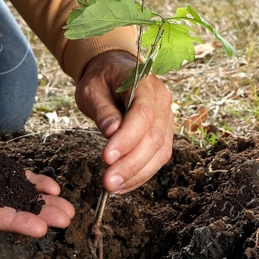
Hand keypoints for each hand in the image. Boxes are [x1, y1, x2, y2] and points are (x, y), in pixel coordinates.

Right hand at [0, 64, 73, 235]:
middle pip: (2, 208)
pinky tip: (50, 186)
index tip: (38, 228)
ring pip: (9, 193)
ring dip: (37, 201)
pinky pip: (9, 173)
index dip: (12, 222)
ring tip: (65, 208)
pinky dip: (29, 180)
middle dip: (34, 215)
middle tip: (64, 219)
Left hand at [74, 49, 174, 195]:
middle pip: (154, 136)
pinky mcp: (164, 132)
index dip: (127, 139)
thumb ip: (103, 110)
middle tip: (108, 182)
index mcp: (144, 82)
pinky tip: (124, 184)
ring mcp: (166, 116)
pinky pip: (158, 156)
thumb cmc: (101, 79)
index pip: (142, 114)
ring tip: (113, 187)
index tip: (107, 158)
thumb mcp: (92, 89)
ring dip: (138, 173)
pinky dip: (141, 173)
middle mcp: (161, 100)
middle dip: (131, 163)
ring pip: (160, 151)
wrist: (113, 71)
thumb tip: (111, 132)